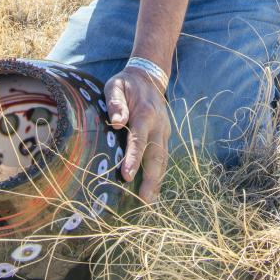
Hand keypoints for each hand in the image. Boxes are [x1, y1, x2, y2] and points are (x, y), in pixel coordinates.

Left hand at [104, 68, 170, 203]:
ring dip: (157, 180)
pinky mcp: (164, 137)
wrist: (149, 78)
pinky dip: (159, 174)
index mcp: (146, 114)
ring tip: (149, 202)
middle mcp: (159, 125)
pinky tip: (153, 190)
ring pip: (163, 159)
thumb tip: (116, 122)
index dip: (134, 158)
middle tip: (144, 200)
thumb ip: (115, 102)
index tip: (127, 176)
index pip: (139, 139)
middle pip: (157, 155)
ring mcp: (164, 132)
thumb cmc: (127, 84)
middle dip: (151, 178)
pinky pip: (163, 157)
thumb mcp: (116, 85)